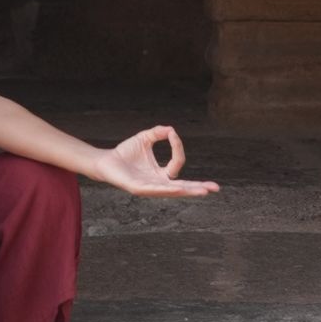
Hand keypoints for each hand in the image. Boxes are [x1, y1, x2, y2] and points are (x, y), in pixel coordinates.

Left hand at [86, 125, 220, 198]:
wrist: (105, 161)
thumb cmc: (124, 153)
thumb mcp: (145, 138)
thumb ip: (158, 133)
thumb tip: (171, 130)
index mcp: (161, 174)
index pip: (177, 163)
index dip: (177, 147)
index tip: (172, 134)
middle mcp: (158, 183)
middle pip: (182, 186)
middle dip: (198, 187)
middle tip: (215, 188)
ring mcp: (150, 188)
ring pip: (172, 190)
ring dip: (188, 190)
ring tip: (203, 192)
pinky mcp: (139, 189)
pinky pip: (156, 189)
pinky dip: (167, 188)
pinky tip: (178, 189)